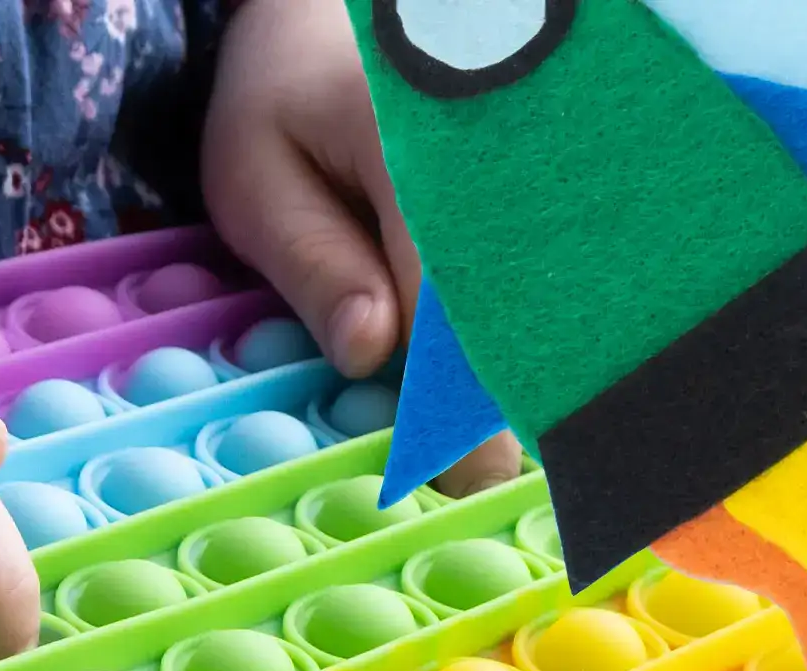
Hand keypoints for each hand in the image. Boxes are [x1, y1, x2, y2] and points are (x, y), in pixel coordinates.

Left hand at [202, 0, 521, 495]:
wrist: (333, 23)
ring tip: (518, 456)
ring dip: (532, 377)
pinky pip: (546, 279)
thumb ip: (313, 263)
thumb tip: (370, 352)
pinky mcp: (542, 192)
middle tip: (497, 489)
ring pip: (550, 296)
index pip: (450, 299)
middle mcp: (497, 159)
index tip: (470, 482)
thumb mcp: (257, 175)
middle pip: (520, 307)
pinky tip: (524, 390)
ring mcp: (532, 171)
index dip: (457, 404)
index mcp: (417, 149)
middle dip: (513, 407)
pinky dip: (531, 340)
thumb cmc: (282, 103)